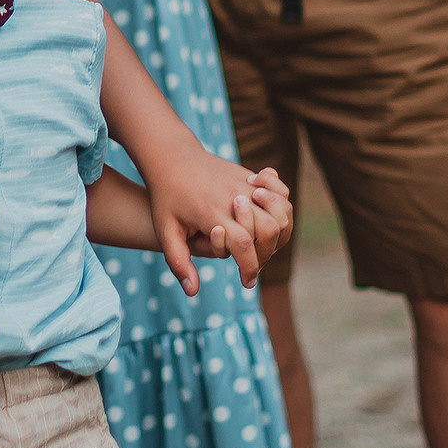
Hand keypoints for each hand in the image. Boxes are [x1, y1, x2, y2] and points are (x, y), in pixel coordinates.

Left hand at [141, 145, 282, 296]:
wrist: (171, 156)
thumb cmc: (165, 196)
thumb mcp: (165, 229)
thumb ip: (178, 261)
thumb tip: (192, 291)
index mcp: (212, 213)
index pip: (243, 246)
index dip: (249, 269)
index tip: (247, 282)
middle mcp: (234, 197)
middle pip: (269, 230)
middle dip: (265, 254)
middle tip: (254, 264)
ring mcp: (245, 183)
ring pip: (282, 212)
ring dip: (278, 232)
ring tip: (260, 242)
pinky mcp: (250, 176)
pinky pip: (281, 192)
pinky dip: (282, 205)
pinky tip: (265, 212)